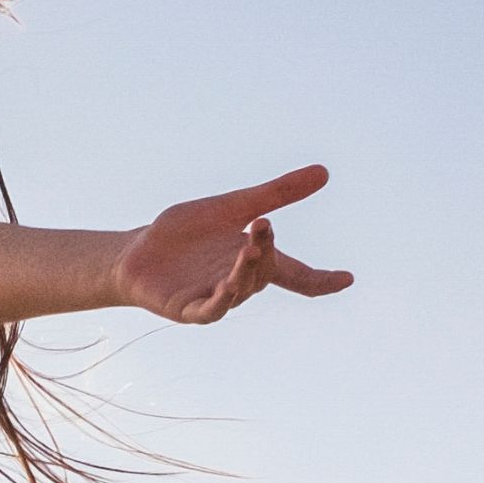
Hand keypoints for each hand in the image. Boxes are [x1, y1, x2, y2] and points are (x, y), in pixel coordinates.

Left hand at [110, 163, 355, 324]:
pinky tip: (225, 284)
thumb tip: (323, 173)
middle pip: (265, 272)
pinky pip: (210, 309)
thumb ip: (274, 194)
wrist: (135, 252)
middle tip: (262, 225)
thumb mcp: (231, 207)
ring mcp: (215, 299)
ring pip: (240, 290)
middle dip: (266, 250)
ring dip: (246, 271)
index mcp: (254, 261)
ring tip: (248, 247)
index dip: (322, 280)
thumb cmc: (183, 234)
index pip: (296, 276)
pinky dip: (220, 299)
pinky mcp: (188, 310)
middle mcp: (240, 283)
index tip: (348, 279)